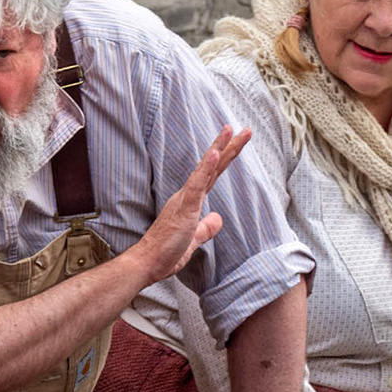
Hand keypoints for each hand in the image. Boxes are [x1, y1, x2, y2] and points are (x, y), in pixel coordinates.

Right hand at [129, 127, 250, 284]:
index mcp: (190, 202)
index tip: (236, 142)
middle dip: (228, 147)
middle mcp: (186, 196)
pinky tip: (215, 153)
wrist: (147, 263)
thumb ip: (205, 228)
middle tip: (244, 129)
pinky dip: (206, 168)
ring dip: (218, 149)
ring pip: (205, 170)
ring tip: (229, 129)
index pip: (211, 176)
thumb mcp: (193, 240)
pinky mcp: (184, 208)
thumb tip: (217, 217)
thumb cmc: (165, 253)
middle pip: (212, 167)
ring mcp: (185, 200)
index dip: (225, 159)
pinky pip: (197, 185)